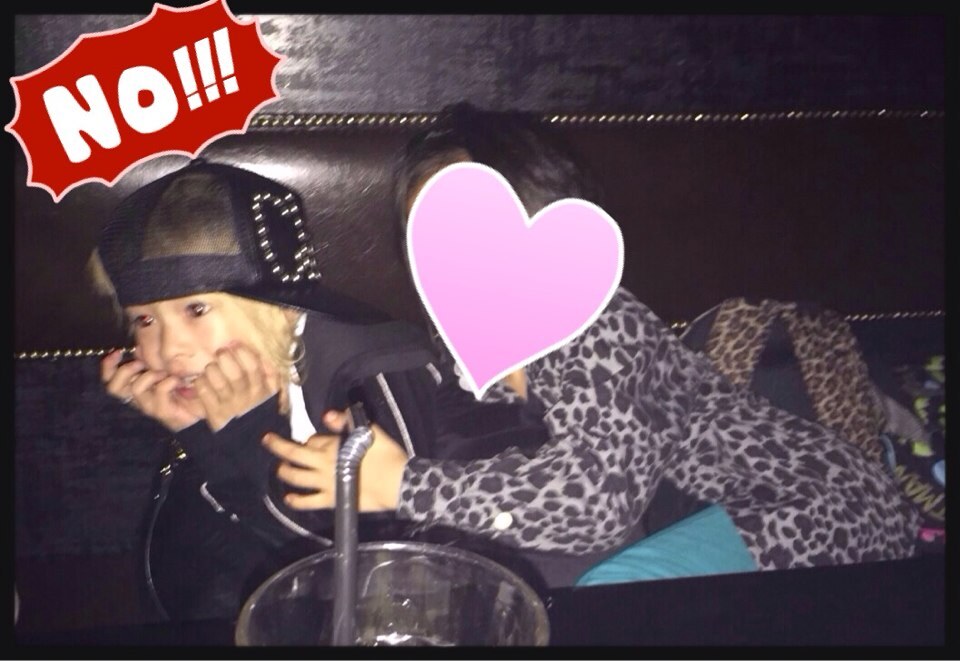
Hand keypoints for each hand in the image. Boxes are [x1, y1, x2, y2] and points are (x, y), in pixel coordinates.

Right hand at [100, 349, 199, 431]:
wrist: (205, 408)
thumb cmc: (187, 386)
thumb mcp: (168, 368)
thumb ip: (152, 359)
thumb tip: (140, 346)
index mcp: (137, 387)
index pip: (110, 380)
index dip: (108, 366)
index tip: (117, 352)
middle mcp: (139, 398)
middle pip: (114, 388)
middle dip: (125, 371)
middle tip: (141, 364)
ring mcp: (150, 407)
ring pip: (136, 388)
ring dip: (149, 375)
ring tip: (164, 372)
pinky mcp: (164, 413)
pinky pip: (159, 392)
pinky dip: (167, 382)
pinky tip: (177, 381)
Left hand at [194, 344, 280, 431]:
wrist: (251, 445)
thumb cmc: (260, 414)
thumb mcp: (273, 396)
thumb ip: (272, 376)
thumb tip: (266, 357)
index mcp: (261, 390)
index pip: (253, 366)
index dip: (243, 353)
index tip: (235, 346)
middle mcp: (246, 397)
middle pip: (234, 372)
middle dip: (225, 358)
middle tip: (220, 353)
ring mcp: (229, 406)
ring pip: (217, 380)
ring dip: (211, 369)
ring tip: (211, 368)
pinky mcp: (214, 415)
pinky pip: (204, 392)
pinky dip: (201, 383)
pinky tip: (203, 381)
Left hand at [262, 409, 408, 511]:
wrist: (396, 482)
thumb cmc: (386, 454)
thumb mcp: (369, 431)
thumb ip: (346, 422)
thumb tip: (327, 414)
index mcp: (332, 445)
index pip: (313, 439)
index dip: (311, 438)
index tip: (314, 440)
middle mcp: (323, 463)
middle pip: (294, 453)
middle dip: (278, 446)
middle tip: (266, 440)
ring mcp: (325, 483)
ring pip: (297, 477)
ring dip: (285, 471)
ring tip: (279, 468)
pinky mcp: (331, 499)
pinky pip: (309, 501)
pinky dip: (296, 500)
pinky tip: (288, 498)